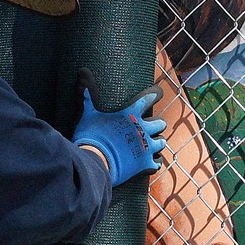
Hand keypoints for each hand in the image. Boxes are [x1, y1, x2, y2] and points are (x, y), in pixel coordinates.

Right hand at [72, 68, 166, 186]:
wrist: (96, 159)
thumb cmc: (92, 136)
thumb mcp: (89, 115)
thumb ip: (89, 100)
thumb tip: (83, 82)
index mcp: (131, 114)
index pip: (147, 100)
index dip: (153, 96)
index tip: (157, 94)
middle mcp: (142, 129)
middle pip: (160, 123)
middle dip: (157, 125)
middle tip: (153, 126)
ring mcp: (145, 146)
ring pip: (161, 142)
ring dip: (158, 142)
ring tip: (155, 144)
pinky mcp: (144, 163)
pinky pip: (156, 163)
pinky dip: (154, 162)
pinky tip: (152, 162)